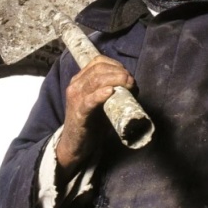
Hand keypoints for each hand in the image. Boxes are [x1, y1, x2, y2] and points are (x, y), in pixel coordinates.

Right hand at [56, 55, 134, 177]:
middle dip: (119, 72)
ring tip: (128, 85)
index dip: (116, 65)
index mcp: (80, 80)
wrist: (75, 144)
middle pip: (98, 69)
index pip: (98, 62)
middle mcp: (75, 86)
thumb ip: (110, 90)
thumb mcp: (100, 101)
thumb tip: (131, 84)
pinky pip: (89, 100)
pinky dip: (100, 94)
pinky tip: (110, 92)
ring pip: (95, 81)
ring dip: (115, 80)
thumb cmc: (91, 121)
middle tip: (132, 82)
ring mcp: (76, 99)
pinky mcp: (79, 114)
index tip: (128, 74)